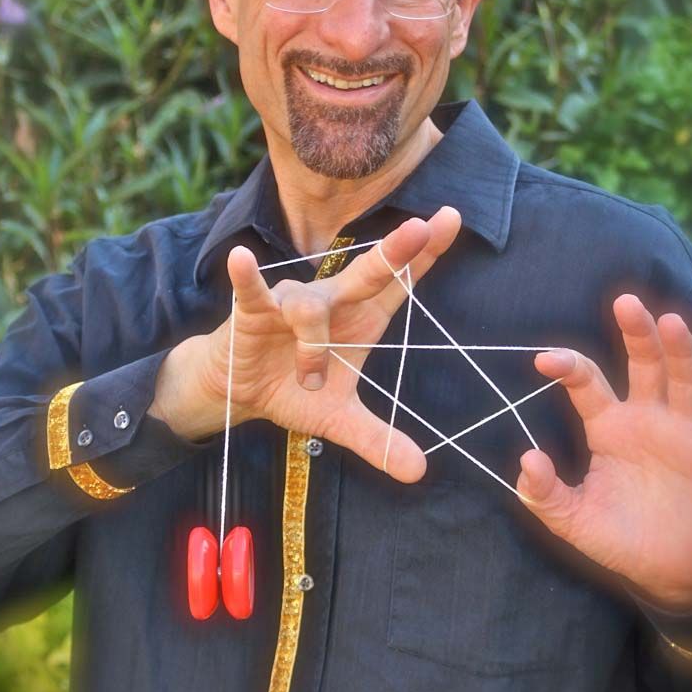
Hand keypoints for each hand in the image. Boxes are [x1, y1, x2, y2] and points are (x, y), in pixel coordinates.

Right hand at [152, 207, 461, 482]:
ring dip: (313, 348)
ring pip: (311, 310)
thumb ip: (377, 440)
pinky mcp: (253, 310)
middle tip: (420, 229)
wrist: (240, 391)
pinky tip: (240, 257)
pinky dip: (247, 276)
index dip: (424, 253)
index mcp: (360, 318)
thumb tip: (419, 472)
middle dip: (394, 252)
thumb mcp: (338, 421)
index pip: (397, 282)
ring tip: (308, 380)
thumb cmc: (294, 389)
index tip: (451, 218)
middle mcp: (332, 300)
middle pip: (367, 272)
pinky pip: (253, 290)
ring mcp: (292, 301)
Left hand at [516, 294, 691, 608]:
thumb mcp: (572, 519)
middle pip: (643, 364)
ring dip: (680, 351)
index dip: (569, 366)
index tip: (544, 360)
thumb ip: (544, 494)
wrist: (665, 572)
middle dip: (636, 333)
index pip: (588, 382)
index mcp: (608, 426)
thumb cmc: (617, 537)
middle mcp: (646, 418)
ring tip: (671, 321)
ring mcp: (683, 433)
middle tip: (625, 302)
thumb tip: (526, 459)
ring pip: (685, 380)